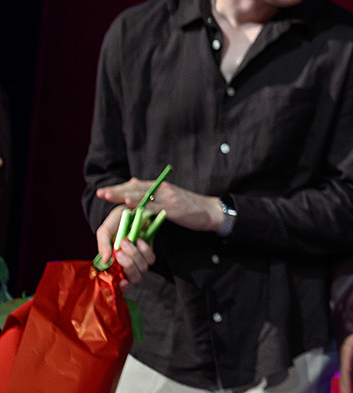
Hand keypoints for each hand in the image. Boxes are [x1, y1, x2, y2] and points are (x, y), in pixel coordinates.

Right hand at [94, 206, 154, 289]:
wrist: (132, 210)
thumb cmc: (116, 222)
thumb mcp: (105, 230)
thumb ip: (103, 244)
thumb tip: (106, 260)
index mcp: (113, 266)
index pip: (119, 286)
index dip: (122, 289)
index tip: (122, 282)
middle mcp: (126, 266)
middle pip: (134, 278)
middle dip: (128, 265)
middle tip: (120, 251)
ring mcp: (139, 260)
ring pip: (142, 269)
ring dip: (135, 255)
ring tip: (127, 241)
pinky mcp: (149, 253)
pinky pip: (150, 258)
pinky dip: (144, 249)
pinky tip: (138, 240)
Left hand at [97, 176, 223, 232]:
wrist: (212, 211)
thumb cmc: (191, 206)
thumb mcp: (171, 196)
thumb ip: (153, 191)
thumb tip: (133, 181)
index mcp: (162, 187)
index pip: (137, 185)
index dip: (121, 188)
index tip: (105, 190)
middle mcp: (164, 189)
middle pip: (137, 188)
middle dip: (118, 190)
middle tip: (101, 192)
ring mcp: (169, 198)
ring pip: (143, 196)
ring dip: (124, 195)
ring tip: (109, 196)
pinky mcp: (174, 208)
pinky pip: (154, 207)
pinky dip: (141, 206)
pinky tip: (130, 206)